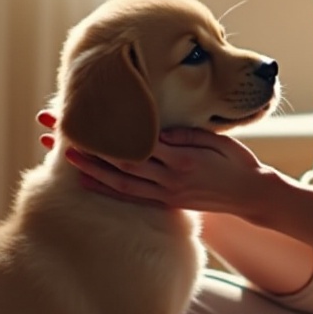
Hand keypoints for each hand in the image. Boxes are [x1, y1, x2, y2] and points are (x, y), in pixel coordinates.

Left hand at [36, 110, 268, 213]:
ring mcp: (166, 192)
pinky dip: (107, 188)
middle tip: (59, 128)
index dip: (108, 127)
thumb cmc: (237, 161)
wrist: (253, 195)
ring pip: (120, 180)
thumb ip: (186, 134)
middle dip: (87, 143)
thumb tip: (156, 128)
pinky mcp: (167, 202)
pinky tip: (85, 181)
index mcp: (182, 157)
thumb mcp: (216, 139)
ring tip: (64, 154)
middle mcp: (169, 177)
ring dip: (90, 168)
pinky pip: (131, 196)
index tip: (84, 111)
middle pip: (121, 158)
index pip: (137, 139)